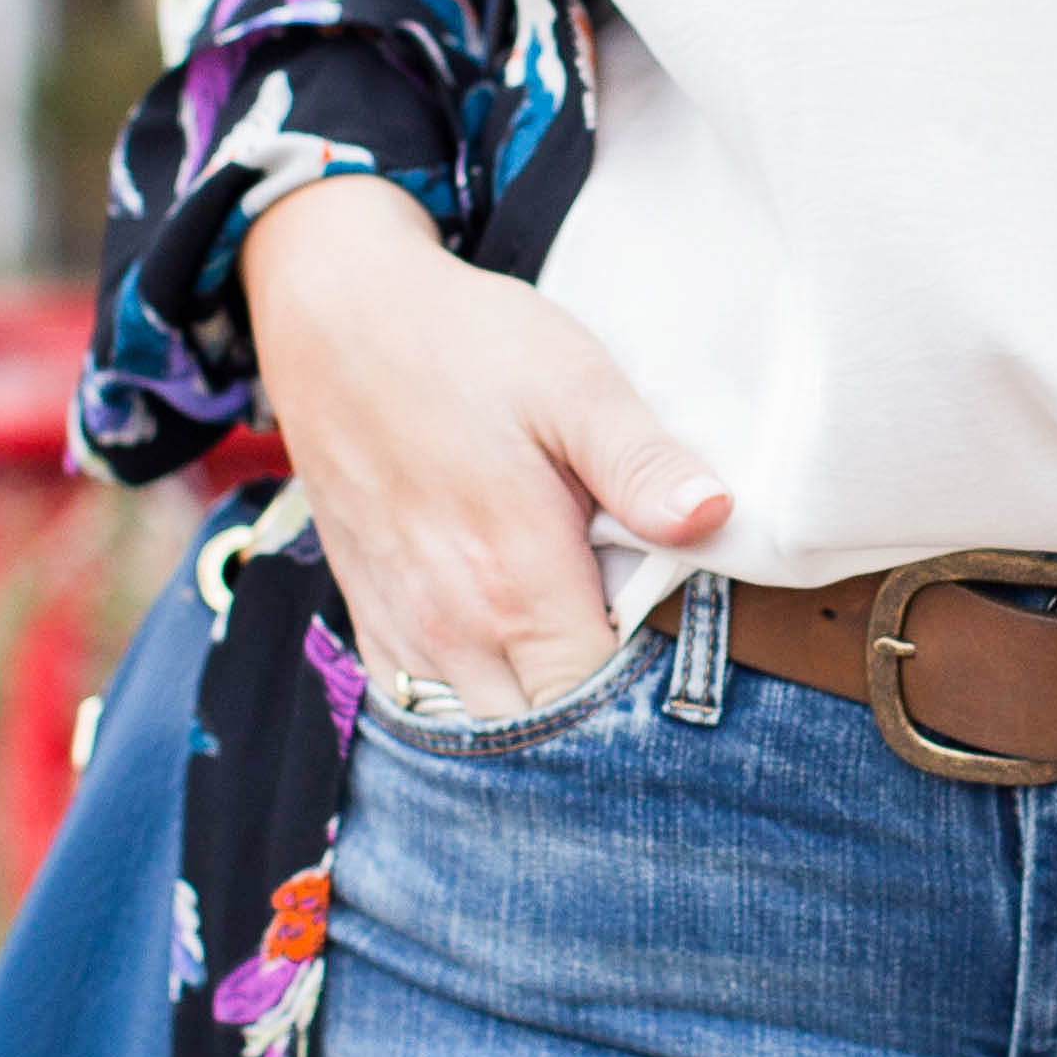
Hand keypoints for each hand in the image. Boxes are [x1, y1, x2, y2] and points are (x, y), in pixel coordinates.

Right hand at [241, 174, 726, 717]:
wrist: (340, 318)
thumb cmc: (468, 346)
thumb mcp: (574, 385)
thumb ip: (642, 465)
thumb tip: (715, 516)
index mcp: (516, 583)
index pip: (598, 707)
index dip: (650, 700)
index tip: (687, 661)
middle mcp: (453, 628)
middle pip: (542, 738)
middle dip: (597, 723)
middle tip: (647, 665)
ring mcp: (405, 629)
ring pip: (482, 729)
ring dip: (537, 713)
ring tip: (587, 659)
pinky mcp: (372, 616)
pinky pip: (426, 703)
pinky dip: (476, 699)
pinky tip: (517, 656)